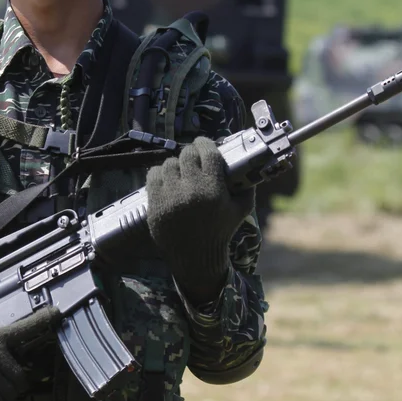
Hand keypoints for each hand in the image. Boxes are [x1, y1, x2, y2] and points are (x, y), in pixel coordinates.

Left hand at [146, 137, 254, 302]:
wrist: (196, 257)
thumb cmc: (221, 231)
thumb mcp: (241, 210)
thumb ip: (246, 187)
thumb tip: (248, 166)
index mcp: (213, 189)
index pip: (207, 152)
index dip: (205, 143)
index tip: (204, 143)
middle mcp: (190, 190)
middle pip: (186, 154)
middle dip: (191, 153)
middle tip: (193, 158)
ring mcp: (169, 196)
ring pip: (169, 163)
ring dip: (176, 165)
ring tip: (181, 172)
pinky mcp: (155, 203)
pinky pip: (153, 176)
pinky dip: (160, 174)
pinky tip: (167, 180)